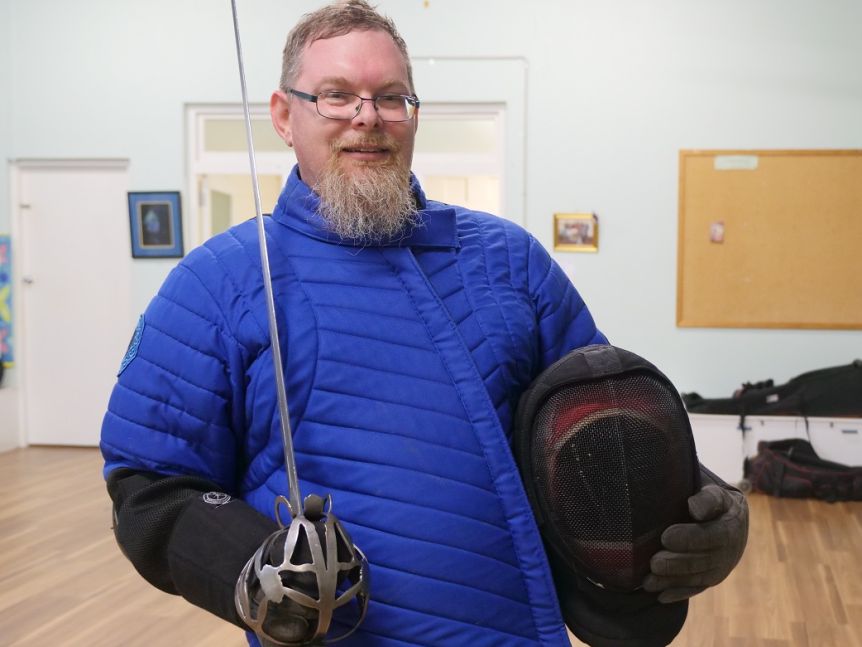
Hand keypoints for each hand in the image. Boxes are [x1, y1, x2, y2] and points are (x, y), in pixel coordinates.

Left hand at [643, 484, 748, 602]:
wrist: (722, 510)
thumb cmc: (706, 493)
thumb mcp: (710, 488)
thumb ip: (706, 498)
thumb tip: (695, 508)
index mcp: (732, 519)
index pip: (713, 533)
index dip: (690, 538)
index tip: (666, 537)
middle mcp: (732, 545)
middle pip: (705, 559)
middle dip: (678, 563)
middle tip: (654, 563)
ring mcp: (724, 563)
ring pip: (700, 576)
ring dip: (674, 581)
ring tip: (649, 581)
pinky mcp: (714, 576)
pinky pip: (698, 587)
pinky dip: (679, 592)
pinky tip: (661, 596)